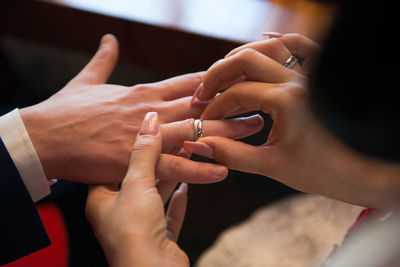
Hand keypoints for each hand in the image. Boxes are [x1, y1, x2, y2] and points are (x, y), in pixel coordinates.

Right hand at [19, 34, 263, 183]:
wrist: (43, 137)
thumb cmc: (65, 111)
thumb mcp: (87, 80)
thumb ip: (103, 59)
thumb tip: (107, 38)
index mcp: (143, 91)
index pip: (190, 80)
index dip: (218, 78)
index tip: (240, 76)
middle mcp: (150, 108)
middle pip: (201, 103)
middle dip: (233, 102)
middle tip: (261, 101)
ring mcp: (144, 133)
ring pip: (195, 129)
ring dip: (227, 130)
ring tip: (254, 130)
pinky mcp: (134, 159)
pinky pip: (174, 165)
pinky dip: (199, 167)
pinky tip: (223, 169)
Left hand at [86, 112, 188, 266]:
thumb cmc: (133, 231)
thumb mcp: (137, 183)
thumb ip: (144, 151)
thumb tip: (150, 120)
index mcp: (100, 201)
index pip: (109, 166)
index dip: (124, 148)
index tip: (140, 132)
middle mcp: (118, 214)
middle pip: (137, 180)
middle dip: (155, 160)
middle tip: (170, 140)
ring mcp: (139, 228)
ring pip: (155, 196)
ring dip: (170, 177)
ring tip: (185, 154)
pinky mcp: (159, 239)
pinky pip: (168, 216)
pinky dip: (177, 202)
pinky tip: (186, 189)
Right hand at [189, 34, 399, 208]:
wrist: (367, 171)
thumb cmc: (325, 172)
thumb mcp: (274, 167)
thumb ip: (232, 155)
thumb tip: (198, 144)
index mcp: (287, 101)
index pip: (237, 94)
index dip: (214, 108)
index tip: (204, 123)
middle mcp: (299, 80)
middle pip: (245, 59)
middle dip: (217, 75)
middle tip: (202, 93)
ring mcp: (311, 74)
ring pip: (269, 46)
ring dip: (241, 57)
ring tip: (224, 75)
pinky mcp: (319, 76)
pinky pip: (299, 45)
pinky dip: (277, 41)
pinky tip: (262, 42)